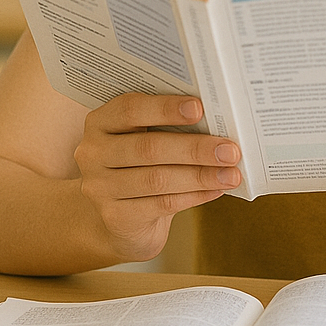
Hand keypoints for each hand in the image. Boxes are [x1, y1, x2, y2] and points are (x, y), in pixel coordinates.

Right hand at [74, 93, 240, 263]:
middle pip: (148, 148)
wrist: (120, 216)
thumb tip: (218, 118)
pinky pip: (161, 204)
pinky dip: (194, 196)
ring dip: (201, 176)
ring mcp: (100, 187)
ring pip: (157, 179)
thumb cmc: (143, 164)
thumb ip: (170, 125)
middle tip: (230, 150)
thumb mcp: (147, 136)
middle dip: (195, 148)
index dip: (165, 108)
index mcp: (101, 122)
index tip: (200, 108)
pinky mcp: (115, 217)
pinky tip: (216, 189)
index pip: (130, 109)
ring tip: (231, 173)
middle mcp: (93, 153)